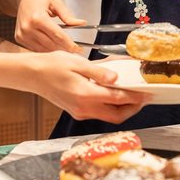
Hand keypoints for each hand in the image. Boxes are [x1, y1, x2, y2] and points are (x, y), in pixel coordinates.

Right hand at [14, 0, 85, 52]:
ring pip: (44, 50)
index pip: (57, 35)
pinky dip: (46, 50)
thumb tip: (81, 23)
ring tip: (66, 49)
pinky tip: (54, 47)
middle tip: (76, 51)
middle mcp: (28, 28)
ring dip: (56, 51)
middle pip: (51, 45)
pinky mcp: (19, 38)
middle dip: (65, 49)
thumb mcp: (56, 2)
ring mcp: (22, 34)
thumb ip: (67, 15)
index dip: (70, 44)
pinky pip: (36, 49)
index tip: (79, 49)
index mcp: (37, 17)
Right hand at [29, 50, 150, 123]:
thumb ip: (98, 71)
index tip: (147, 93)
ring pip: (108, 116)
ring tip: (132, 96)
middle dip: (133, 109)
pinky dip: (110, 107)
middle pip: (116, 115)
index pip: (118, 99)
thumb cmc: (52, 65)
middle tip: (143, 98)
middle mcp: (84, 107)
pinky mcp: (76, 111)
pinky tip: (113, 94)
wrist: (32, 75)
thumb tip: (116, 77)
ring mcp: (80, 111)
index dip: (135, 97)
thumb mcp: (77, 62)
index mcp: (85, 94)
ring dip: (122, 109)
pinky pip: (99, 113)